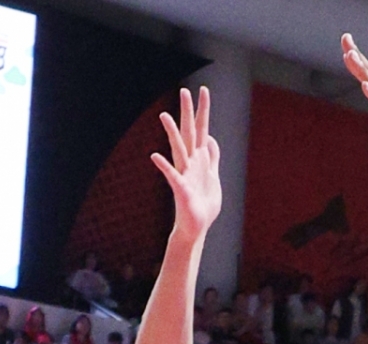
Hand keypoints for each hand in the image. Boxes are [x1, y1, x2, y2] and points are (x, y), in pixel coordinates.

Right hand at [152, 87, 221, 243]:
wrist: (197, 227)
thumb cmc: (204, 204)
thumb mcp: (213, 176)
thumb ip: (212, 158)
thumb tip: (211, 140)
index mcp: (200, 159)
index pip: (202, 129)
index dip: (203, 111)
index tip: (203, 90)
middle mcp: (190, 162)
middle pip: (189, 133)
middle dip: (188, 112)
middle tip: (184, 90)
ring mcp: (184, 174)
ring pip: (177, 149)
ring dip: (171, 132)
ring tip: (163, 115)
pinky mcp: (181, 189)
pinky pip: (171, 176)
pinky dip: (163, 166)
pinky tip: (154, 156)